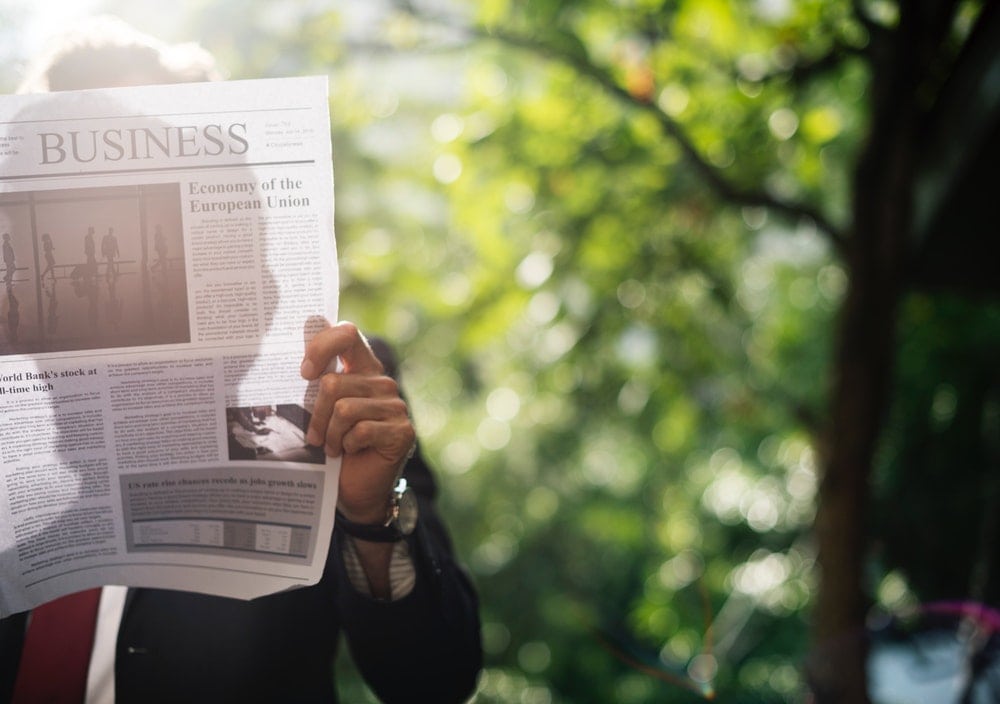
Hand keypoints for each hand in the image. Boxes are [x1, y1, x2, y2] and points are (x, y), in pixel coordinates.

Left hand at [300, 321, 415, 523]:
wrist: (355, 489)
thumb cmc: (334, 445)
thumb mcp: (321, 410)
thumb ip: (317, 381)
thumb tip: (299, 353)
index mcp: (363, 367)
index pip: (348, 334)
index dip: (322, 346)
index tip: (304, 373)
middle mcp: (382, 382)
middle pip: (334, 383)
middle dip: (315, 414)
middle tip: (314, 435)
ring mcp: (395, 406)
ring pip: (344, 409)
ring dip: (330, 434)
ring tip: (331, 447)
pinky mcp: (402, 431)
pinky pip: (361, 430)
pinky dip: (347, 445)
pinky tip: (350, 452)